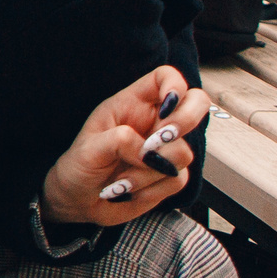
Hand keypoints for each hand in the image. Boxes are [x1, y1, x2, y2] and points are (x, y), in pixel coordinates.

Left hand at [41, 66, 208, 224]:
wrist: (79, 200)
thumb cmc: (79, 165)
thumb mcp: (89, 148)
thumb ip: (119, 141)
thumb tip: (149, 152)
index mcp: (132, 103)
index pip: (165, 77)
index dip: (175, 85)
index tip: (167, 106)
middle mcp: (154, 122)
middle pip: (197, 102)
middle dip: (184, 120)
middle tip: (159, 139)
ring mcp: (165, 149)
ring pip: (184, 152)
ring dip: (150, 171)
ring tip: (121, 179)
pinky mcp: (170, 175)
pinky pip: (178, 179)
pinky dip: (152, 189)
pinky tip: (129, 190)